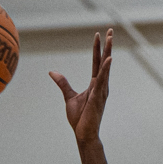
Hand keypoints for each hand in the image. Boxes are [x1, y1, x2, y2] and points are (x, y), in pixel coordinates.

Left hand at [51, 29, 112, 145]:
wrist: (83, 133)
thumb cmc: (79, 118)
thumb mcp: (69, 96)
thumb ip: (63, 83)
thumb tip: (52, 72)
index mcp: (95, 84)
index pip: (97, 62)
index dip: (97, 48)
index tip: (98, 35)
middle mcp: (101, 85)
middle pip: (104, 61)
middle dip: (107, 45)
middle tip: (110, 30)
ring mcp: (102, 90)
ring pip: (105, 67)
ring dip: (108, 52)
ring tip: (110, 38)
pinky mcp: (99, 97)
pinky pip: (103, 80)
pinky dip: (106, 69)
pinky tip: (109, 58)